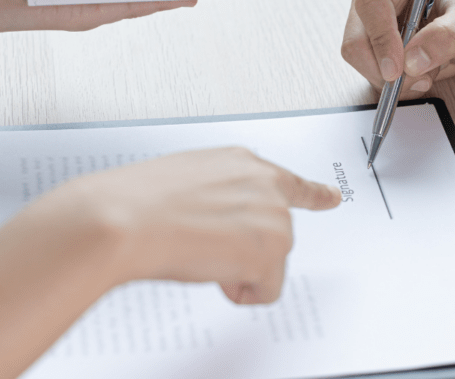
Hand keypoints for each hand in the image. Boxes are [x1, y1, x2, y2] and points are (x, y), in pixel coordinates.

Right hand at [65, 147, 340, 303]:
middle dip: (244, 252)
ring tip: (197, 251)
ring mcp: (273, 214)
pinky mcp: (273, 247)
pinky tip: (210, 269)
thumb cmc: (137, 203)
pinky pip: (266, 290)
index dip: (313, 194)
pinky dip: (241, 292)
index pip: (288, 181)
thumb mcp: (186, 184)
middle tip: (202, 246)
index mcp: (241, 162)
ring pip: (269, 264)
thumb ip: (221, 197)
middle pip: (275, 236)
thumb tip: (227, 226)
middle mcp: (265, 182)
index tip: (332, 197)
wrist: (122, 219)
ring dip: (238, 269)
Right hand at [341, 0, 454, 98]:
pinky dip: (393, 82)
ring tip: (426, 72)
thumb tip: (413, 60)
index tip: (398, 68)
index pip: (373, 2)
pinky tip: (416, 74)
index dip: (382, 38)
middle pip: (357, 36)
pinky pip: (367, 70)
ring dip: (392, 77)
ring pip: (358, 57)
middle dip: (385, 67)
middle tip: (419, 79)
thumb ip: (448, 36)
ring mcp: (367, 18)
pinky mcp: (369, 42)